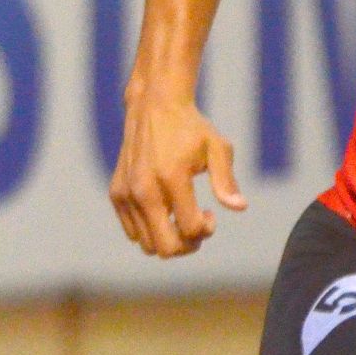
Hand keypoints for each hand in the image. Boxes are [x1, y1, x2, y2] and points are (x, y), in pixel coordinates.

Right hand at [109, 87, 245, 256]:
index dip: (207, 230)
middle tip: (197, 225)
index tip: (211, 213)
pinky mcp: (116, 193)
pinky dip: (149, 230)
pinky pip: (132, 233)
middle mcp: (144, 189)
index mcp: (171, 178)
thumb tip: (239, 207)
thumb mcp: (217, 148)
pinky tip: (162, 209)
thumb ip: (226, 180)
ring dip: (168, 239)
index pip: (190, 230)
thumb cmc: (190, 128)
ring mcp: (126, 193)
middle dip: (187, 245)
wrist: (152, 106)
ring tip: (179, 217)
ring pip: (147, 245)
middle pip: (165, 248)